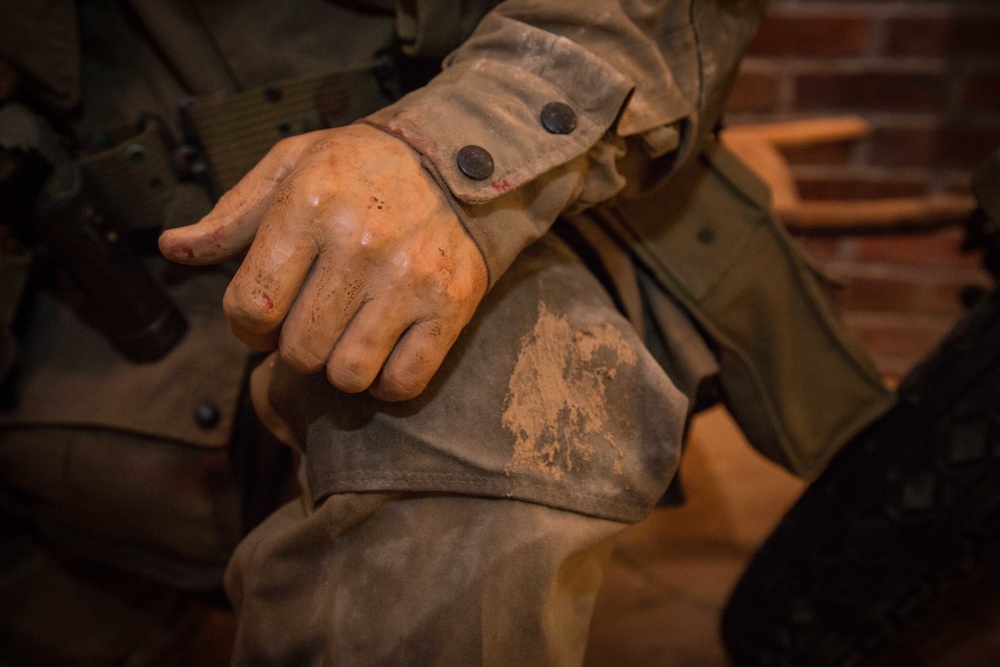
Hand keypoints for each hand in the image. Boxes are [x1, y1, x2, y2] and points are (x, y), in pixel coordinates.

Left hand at [159, 124, 487, 400]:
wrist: (458, 154)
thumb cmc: (361, 166)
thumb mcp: (292, 167)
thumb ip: (232, 214)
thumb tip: (172, 249)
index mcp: (308, 205)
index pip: (250, 307)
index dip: (246, 327)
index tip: (263, 319)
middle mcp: (359, 243)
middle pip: (299, 349)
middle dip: (293, 347)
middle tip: (310, 324)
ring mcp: (410, 278)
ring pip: (349, 373)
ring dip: (339, 367)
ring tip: (346, 338)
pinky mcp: (451, 304)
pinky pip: (403, 380)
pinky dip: (386, 381)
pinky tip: (384, 351)